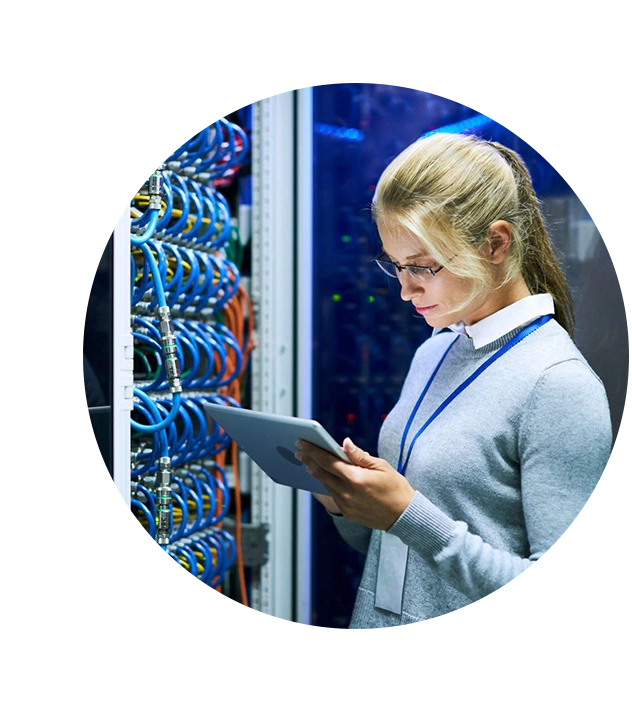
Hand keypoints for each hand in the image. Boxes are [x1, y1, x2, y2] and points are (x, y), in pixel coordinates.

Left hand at [295, 438, 414, 529]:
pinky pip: (332, 495)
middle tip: (298, 450)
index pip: (328, 461)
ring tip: (307, 462)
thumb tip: (344, 443)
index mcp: (355, 478)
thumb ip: (359, 455)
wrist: (404, 515)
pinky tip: (321, 476)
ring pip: (325, 484)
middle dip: (308, 460)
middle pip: (321, 473)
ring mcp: (346, 504)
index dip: (313, 450)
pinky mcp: (347, 512)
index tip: (302, 442)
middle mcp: (347, 492)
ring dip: (315, 472)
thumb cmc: (395, 487)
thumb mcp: (381, 466)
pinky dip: (325, 484)